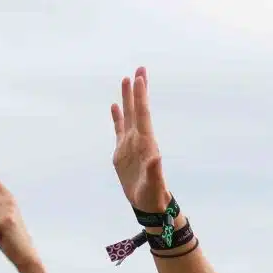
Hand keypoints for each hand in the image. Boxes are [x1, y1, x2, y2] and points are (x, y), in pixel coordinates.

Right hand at [109, 69, 168, 215]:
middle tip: (140, 68)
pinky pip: (119, 128)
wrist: (149, 204)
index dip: (141, 96)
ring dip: (128, 97)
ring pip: (128, 115)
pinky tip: (116, 105)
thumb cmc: (153, 196)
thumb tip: (156, 158)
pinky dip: (117, 116)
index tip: (140, 77)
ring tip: (127, 79)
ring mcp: (130, 144)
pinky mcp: (122, 151)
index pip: (143, 114)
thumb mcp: (154, 185)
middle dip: (138, 89)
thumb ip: (155, 172)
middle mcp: (139, 139)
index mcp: (146, 143)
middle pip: (137, 109)